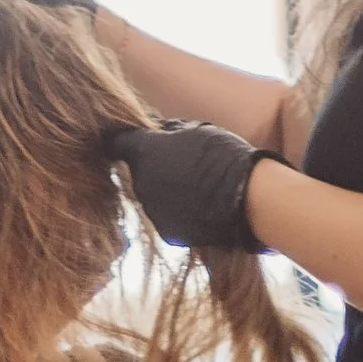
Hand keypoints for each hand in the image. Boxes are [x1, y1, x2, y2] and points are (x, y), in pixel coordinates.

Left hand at [106, 120, 265, 252]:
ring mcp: (153, 211)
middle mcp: (141, 183)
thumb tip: (156, 129)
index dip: (122, 141)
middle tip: (186, 165)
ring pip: (154, 196)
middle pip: (140, 172)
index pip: (116, 143)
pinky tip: (203, 207)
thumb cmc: (224, 155)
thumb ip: (168, 130)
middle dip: (156, 168)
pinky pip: (168, 217)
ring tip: (199, 189)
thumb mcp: (196, 128)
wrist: (247, 198)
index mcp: (144, 152)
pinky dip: (180, 212)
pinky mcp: (167, 233)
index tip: (129, 141)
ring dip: (168, 192)